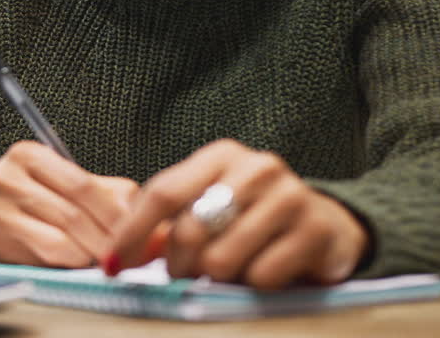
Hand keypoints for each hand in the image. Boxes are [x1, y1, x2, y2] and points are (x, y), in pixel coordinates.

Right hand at [0, 141, 138, 266]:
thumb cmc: (29, 200)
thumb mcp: (62, 183)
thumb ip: (105, 192)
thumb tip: (144, 213)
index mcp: (28, 155)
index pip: (82, 185)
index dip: (114, 213)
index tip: (136, 231)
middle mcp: (6, 178)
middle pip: (73, 214)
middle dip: (107, 239)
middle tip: (128, 254)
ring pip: (60, 240)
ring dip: (90, 255)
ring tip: (106, 260)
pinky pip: (43, 258)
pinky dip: (69, 264)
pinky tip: (79, 264)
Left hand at [104, 139, 369, 288]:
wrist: (326, 223)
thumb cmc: (253, 216)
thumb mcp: (210, 202)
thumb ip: (168, 218)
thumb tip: (117, 252)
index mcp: (221, 155)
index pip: (163, 193)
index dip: (132, 232)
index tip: (113, 264)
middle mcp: (256, 168)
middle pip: (190, 230)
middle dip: (178, 264)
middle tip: (184, 273)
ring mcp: (289, 196)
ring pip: (222, 259)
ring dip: (217, 275)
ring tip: (229, 267)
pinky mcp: (315, 231)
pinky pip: (261, 276)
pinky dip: (254, 283)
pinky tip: (265, 269)